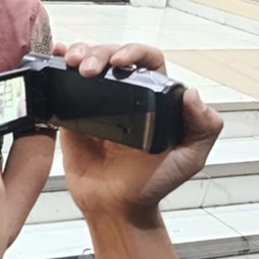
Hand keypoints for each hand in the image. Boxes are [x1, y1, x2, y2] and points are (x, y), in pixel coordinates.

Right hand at [54, 43, 223, 221]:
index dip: (133, 52)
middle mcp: (125, 95)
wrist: (114, 206)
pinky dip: (57, 66)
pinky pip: (64, 84)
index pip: (147, 60)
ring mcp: (96, 103)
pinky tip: (56, 59)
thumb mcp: (188, 158)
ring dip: (79, 53)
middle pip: (111, 56)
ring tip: (71, 62)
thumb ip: (202, 128)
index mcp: (154, 99)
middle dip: (98, 53)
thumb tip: (192, 95)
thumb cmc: (151, 184)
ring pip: (88, 63)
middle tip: (88, 68)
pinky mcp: (72, 114)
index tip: (119, 61)